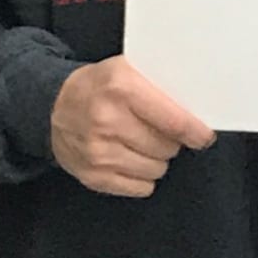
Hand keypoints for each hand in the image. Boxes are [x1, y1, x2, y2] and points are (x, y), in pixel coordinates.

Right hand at [50, 55, 215, 197]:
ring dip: (156, 159)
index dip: (196, 132)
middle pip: (167, 147)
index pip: (175, 121)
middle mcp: (107, 120)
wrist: (53, 104)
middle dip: (171, 141)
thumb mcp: (129, 69)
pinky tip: (130, 158)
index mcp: (122, 88)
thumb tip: (200, 112)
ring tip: (141, 142)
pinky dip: (141, 176)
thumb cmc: (100, 86)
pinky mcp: (92, 175)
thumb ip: (164, 86)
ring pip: (156, 169)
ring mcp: (97, 152)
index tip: (203, 136)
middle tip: (157, 130)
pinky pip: (140, 187)